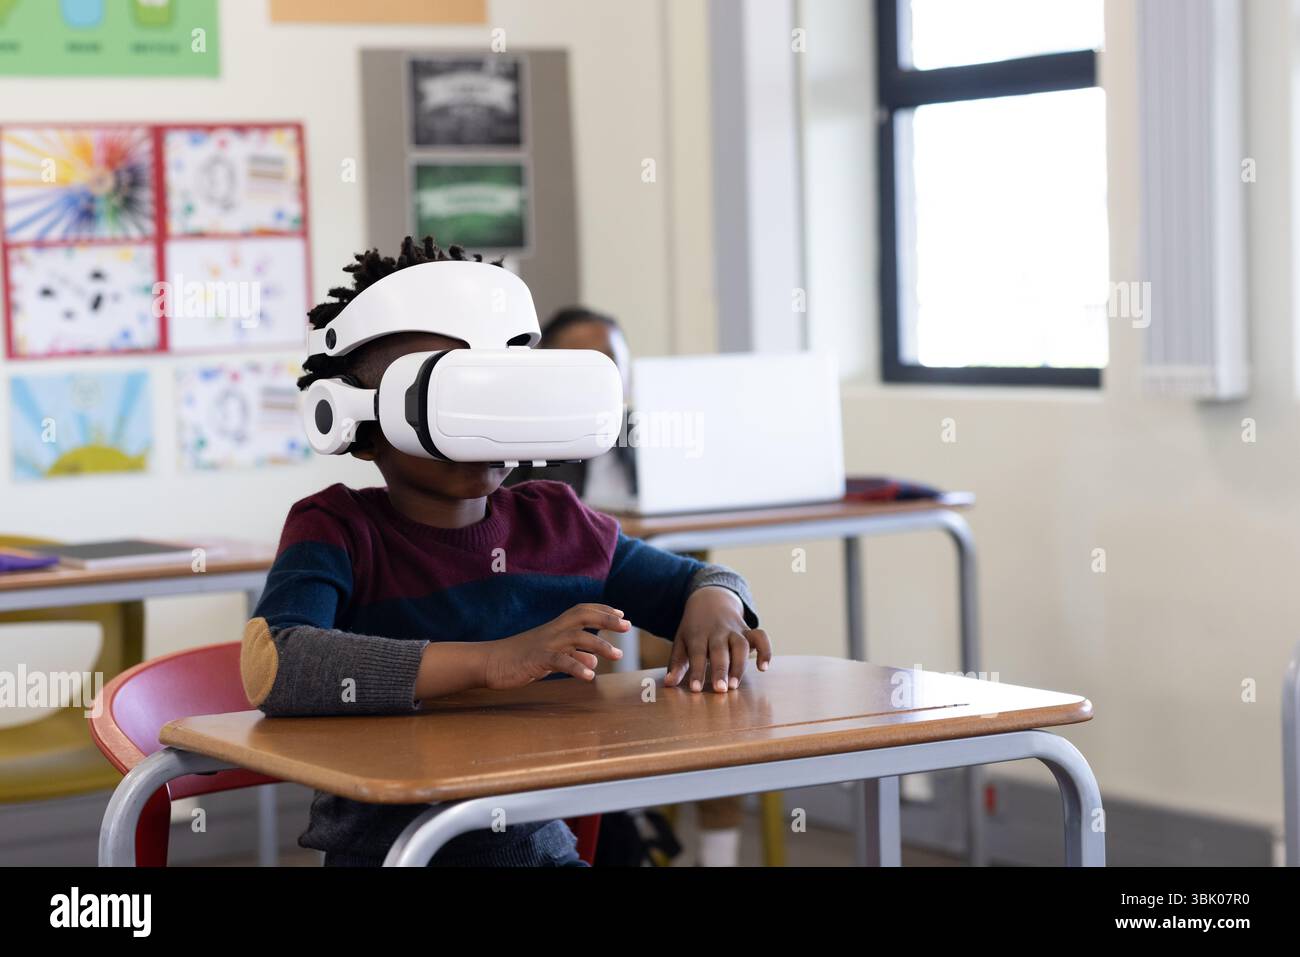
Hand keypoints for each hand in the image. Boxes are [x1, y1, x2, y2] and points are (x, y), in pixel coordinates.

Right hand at [483, 604, 627, 688]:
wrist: (489, 663)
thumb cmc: (519, 658)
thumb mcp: (550, 656)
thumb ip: (573, 656)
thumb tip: (594, 662)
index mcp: (555, 627)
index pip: (582, 611)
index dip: (602, 610)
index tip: (621, 614)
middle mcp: (553, 631)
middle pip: (583, 616)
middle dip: (606, 619)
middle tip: (627, 626)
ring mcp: (545, 644)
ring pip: (576, 637)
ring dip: (599, 645)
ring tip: (617, 655)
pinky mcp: (536, 659)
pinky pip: (560, 661)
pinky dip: (576, 667)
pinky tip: (589, 676)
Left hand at [666, 587, 771, 693]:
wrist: (710, 599)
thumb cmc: (694, 628)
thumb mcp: (681, 641)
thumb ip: (677, 663)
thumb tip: (668, 684)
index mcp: (697, 634)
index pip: (696, 653)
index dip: (696, 671)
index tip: (696, 689)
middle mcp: (717, 631)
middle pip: (720, 649)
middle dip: (721, 669)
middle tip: (720, 689)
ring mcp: (734, 630)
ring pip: (740, 644)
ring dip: (739, 665)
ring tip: (734, 685)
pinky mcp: (748, 630)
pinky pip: (760, 637)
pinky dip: (765, 650)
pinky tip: (763, 667)